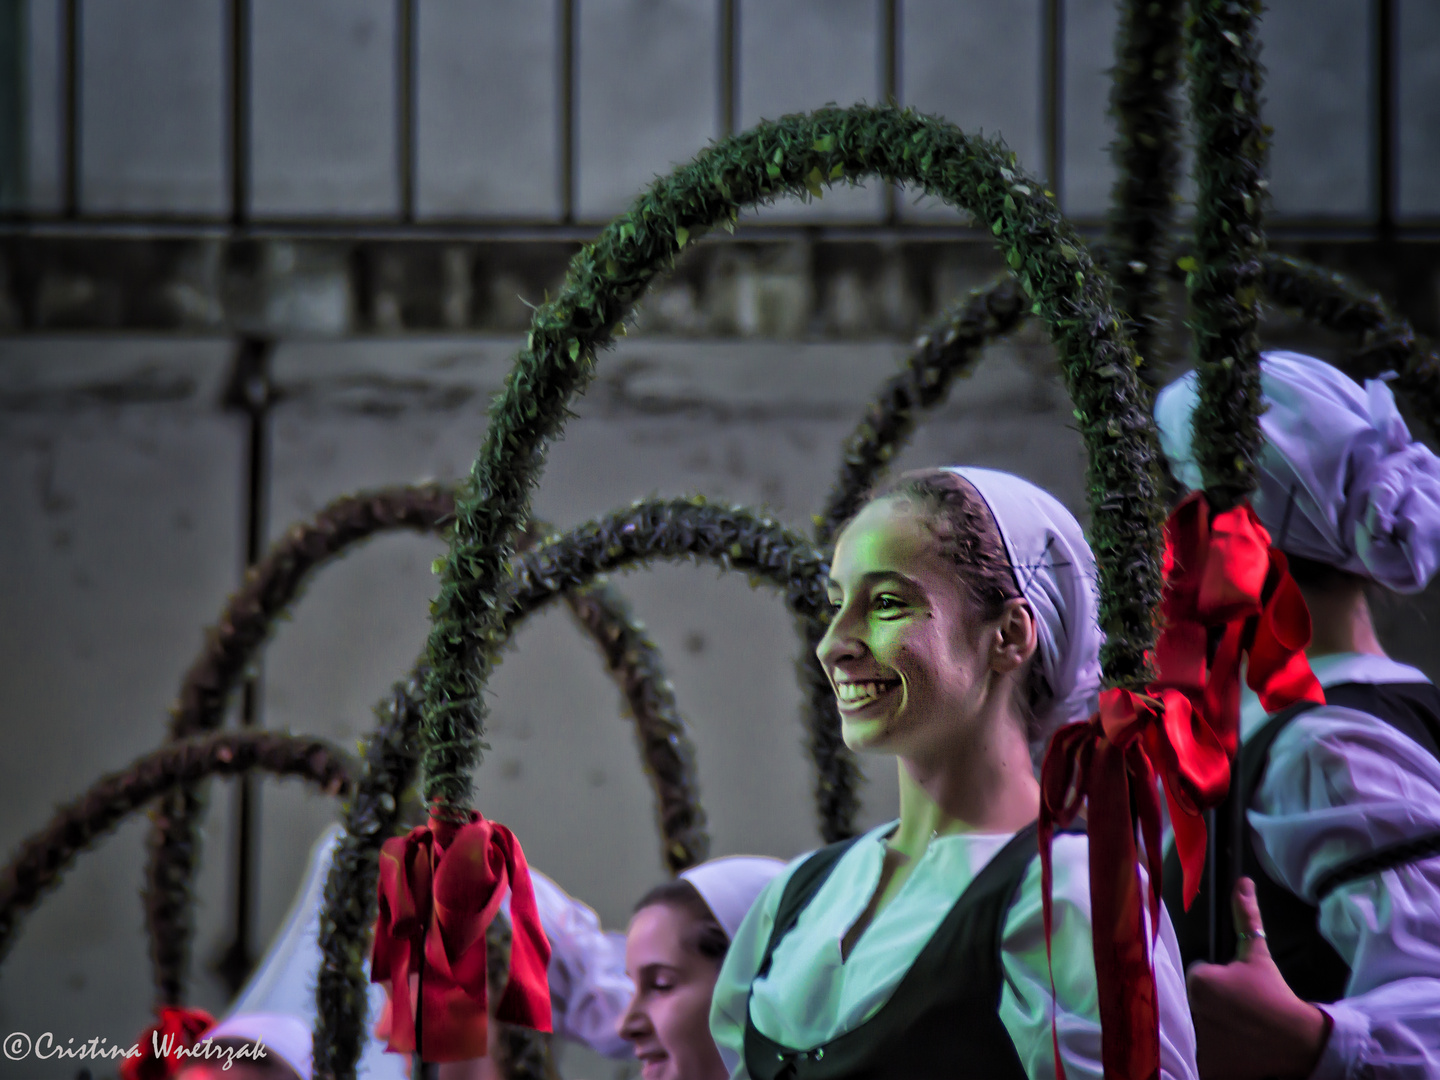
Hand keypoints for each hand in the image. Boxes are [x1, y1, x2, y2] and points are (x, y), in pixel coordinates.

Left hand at [1186, 878, 1331, 1079]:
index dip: (1220, 983)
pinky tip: (1234, 1048)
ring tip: (1240, 1030)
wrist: (1298, 1040)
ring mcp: (1198, 1041)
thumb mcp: (1257, 954)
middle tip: (1241, 1012)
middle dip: (1213, 1005)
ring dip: (1213, 1027)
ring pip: (1197, 1027)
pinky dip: (1214, 1055)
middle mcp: (1191, 1008)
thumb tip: (1243, 882)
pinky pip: (1201, 1057)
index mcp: (1198, 979)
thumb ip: (1246, 918)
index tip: (1240, 992)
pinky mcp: (1207, 1066)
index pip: (1198, 977)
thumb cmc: (1275, 995)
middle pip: (1195, 1002)